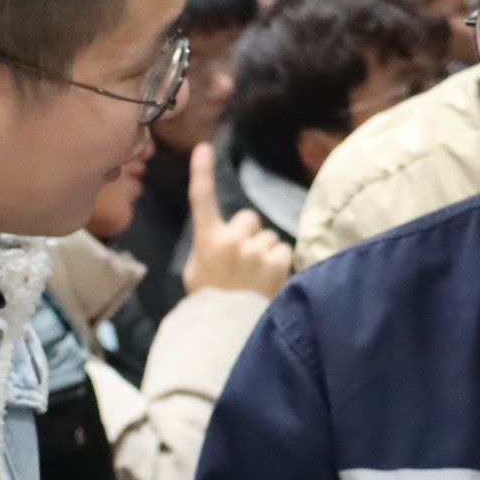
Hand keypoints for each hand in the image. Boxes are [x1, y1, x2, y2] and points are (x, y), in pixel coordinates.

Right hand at [182, 144, 294, 299]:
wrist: (228, 332)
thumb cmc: (210, 303)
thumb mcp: (196, 273)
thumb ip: (209, 249)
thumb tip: (223, 240)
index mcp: (207, 241)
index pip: (202, 200)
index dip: (202, 173)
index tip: (204, 148)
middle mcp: (232, 240)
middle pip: (249, 218)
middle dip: (250, 235)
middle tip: (244, 262)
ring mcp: (256, 251)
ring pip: (269, 237)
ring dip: (266, 253)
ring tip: (256, 278)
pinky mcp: (277, 262)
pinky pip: (283, 251)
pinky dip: (280, 264)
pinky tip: (269, 282)